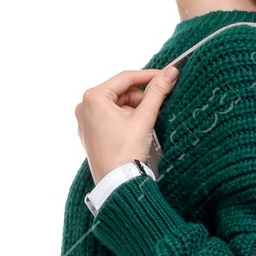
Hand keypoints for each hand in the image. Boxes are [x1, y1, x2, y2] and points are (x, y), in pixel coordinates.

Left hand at [75, 62, 178, 183]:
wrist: (117, 184)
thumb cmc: (125, 153)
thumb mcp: (144, 118)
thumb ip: (158, 91)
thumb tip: (171, 72)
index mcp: (93, 98)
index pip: (126, 78)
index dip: (149, 76)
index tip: (166, 76)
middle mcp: (84, 106)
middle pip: (121, 92)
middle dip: (141, 97)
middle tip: (160, 104)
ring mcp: (86, 121)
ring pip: (117, 105)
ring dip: (135, 109)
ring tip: (147, 123)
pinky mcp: (91, 133)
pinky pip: (111, 118)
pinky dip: (126, 119)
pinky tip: (137, 129)